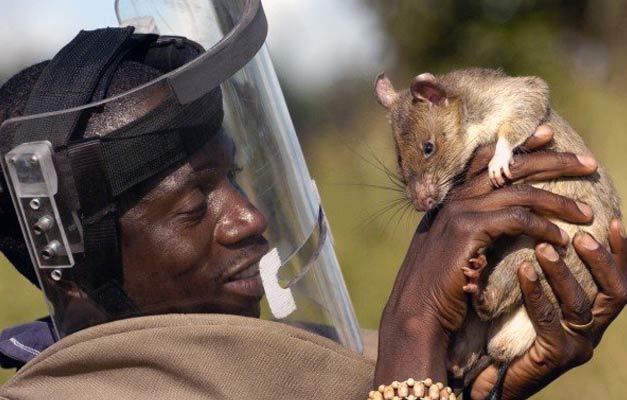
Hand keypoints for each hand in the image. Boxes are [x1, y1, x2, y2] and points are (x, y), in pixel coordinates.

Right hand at [374, 126, 597, 384]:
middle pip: (510, 166)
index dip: (519, 145)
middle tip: (588, 162)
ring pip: (520, 192)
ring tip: (586, 212)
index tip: (547, 135)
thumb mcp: (456, 246)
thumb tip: (505, 217)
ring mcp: (460, 211)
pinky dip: (544, 227)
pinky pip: (517, 219)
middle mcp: (455, 198)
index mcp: (452, 197)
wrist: (417, 309)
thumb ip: (474, 225)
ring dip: (558, 201)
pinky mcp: (468, 230)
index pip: (487, 159)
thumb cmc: (440, 284)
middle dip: (553, 161)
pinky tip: (560, 239)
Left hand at [469, 221, 626, 399]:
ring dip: (563, 273)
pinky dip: (537, 292)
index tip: (614, 220)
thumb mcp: (532, 295)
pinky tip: (524, 271)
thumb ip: (545, 269)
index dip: (621, 252)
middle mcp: (592, 329)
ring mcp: (577, 344)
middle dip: (601, 260)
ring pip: (581, 304)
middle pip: (615, 291)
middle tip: (580, 234)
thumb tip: (541, 227)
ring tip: (544, 247)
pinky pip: (549, 320)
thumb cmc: (508, 327)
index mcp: (593, 312)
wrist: (491, 374)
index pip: (617, 279)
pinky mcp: (555, 356)